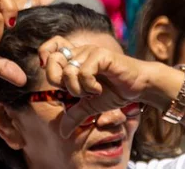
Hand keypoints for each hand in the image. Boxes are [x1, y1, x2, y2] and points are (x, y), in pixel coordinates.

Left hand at [37, 36, 152, 135]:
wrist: (139, 87)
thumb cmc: (115, 92)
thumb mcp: (90, 106)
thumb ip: (75, 115)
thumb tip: (62, 133)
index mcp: (74, 59)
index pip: (49, 50)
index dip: (45, 60)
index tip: (58, 80)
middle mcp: (79, 52)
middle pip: (53, 62)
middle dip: (61, 83)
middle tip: (78, 91)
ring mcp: (89, 52)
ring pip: (68, 71)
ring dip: (79, 88)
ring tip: (93, 91)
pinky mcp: (101, 55)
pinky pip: (84, 72)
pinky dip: (89, 86)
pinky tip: (99, 89)